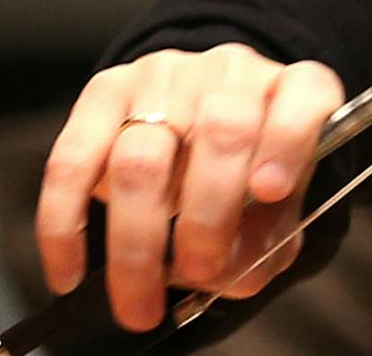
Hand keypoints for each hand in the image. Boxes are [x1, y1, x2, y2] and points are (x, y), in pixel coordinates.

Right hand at [36, 44, 343, 331]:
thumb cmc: (247, 170)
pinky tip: (72, 273)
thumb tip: (227, 274)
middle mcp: (234, 72)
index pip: (305, 92)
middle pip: (222, 132)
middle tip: (198, 272)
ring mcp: (168, 75)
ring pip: (142, 155)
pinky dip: (66, 226)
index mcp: (294, 88)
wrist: (197, 117)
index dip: (288, 141)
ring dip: (137, 240)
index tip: (269, 192)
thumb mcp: (277, 204)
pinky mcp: (106, 90)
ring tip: (139, 299)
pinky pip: (72, 160)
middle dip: (207, 215)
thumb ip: (267, 238)